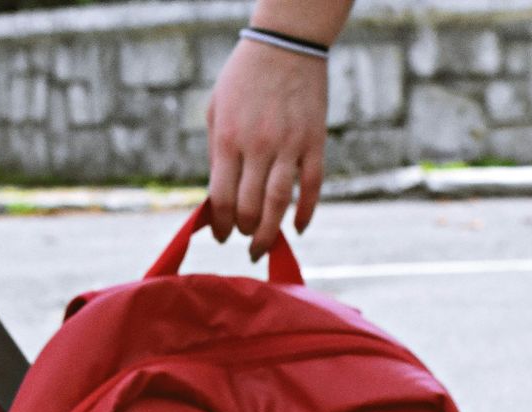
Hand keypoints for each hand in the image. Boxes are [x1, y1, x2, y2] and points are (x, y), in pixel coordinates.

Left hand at [205, 40, 330, 259]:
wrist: (285, 45)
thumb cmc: (243, 79)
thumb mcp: (216, 110)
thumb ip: (217, 152)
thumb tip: (219, 196)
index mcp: (228, 139)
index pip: (222, 198)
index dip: (221, 225)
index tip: (222, 236)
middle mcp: (258, 147)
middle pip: (251, 207)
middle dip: (245, 232)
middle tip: (245, 241)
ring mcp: (289, 145)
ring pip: (280, 203)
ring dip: (271, 233)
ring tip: (264, 247)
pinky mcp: (315, 142)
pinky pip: (312, 186)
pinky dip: (306, 212)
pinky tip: (299, 227)